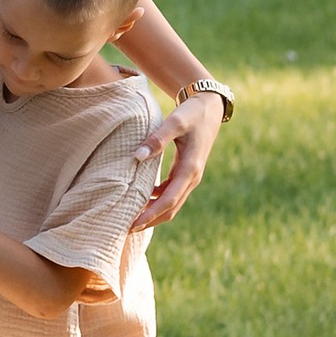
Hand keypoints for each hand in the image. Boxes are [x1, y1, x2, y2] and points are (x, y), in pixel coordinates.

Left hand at [137, 87, 226, 225]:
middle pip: (170, 208)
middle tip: (126, 229)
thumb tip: (137, 157)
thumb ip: (157, 139)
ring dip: (152, 213)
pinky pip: (170, 193)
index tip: (133, 225)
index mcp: (190, 169)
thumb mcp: (175, 122)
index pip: (169, 200)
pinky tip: (140, 199)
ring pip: (171, 203)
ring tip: (130, 218)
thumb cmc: (191, 113)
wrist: (210, 107)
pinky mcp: (185, 173)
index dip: (151, 214)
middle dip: (150, 220)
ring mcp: (190, 177)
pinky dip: (156, 200)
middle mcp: (192, 178)